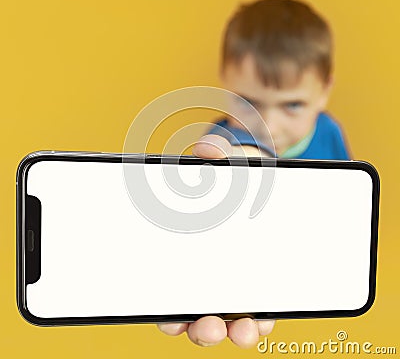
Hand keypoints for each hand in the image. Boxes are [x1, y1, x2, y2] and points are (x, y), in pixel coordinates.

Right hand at [157, 134, 275, 347]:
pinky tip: (264, 318)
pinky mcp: (260, 284)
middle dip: (202, 328)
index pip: (168, 289)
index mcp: (188, 250)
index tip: (171, 320)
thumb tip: (205, 148)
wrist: (268, 185)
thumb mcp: (229, 163)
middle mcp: (207, 273)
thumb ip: (217, 152)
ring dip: (234, 332)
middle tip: (210, 327)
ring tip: (244, 329)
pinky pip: (258, 312)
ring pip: (228, 319)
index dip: (167, 311)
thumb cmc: (238, 178)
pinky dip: (259, 320)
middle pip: (196, 313)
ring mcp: (234, 281)